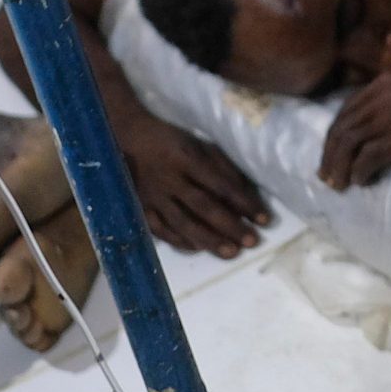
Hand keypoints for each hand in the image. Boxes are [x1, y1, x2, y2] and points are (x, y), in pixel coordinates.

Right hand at [121, 115, 268, 256]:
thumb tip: (247, 195)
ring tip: (231, 253)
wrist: (126, 139)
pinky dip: (180, 241)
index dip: (245, 203)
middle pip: (204, 207)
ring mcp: (153, 196)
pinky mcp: (139, 207)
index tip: (264, 219)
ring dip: (208, 240)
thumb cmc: (172, 142)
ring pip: (182, 223)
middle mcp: (171, 180)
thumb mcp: (200, 145)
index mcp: (189, 159)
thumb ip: (223, 168)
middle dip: (230, 226)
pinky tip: (199, 248)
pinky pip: (160, 230)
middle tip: (251, 242)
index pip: (222, 186)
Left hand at [319, 71, 390, 190]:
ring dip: (339, 167)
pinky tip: (362, 181)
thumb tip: (387, 120)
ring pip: (348, 145)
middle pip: (341, 128)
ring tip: (338, 184)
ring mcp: (390, 118)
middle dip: (330, 154)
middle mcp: (380, 98)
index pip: (346, 111)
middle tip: (326, 175)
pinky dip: (360, 171)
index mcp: (384, 84)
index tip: (332, 152)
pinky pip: (368, 158)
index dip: (334, 134)